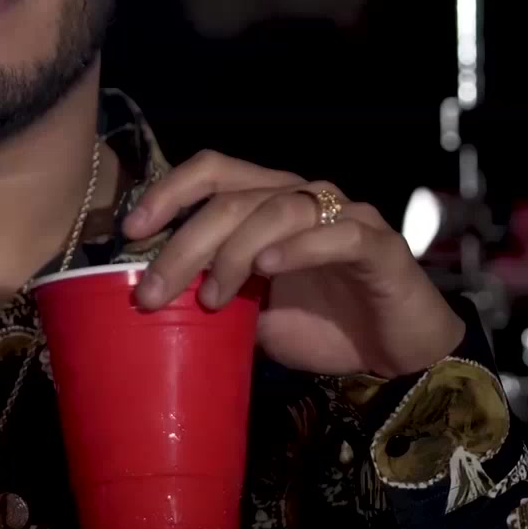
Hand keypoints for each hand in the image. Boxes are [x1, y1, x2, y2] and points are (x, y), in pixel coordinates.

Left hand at [122, 150, 464, 378]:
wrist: (396, 356)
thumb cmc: (323, 326)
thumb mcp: (253, 315)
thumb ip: (216, 296)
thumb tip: (156, 301)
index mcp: (268, 202)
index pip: (213, 171)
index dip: (169, 191)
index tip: (131, 231)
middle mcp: (303, 197)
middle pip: (232, 198)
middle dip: (184, 244)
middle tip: (152, 292)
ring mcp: (343, 216)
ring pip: (277, 209)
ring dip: (233, 253)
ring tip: (211, 298)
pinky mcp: (379, 244)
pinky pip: (336, 234)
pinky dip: (297, 248)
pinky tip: (268, 270)